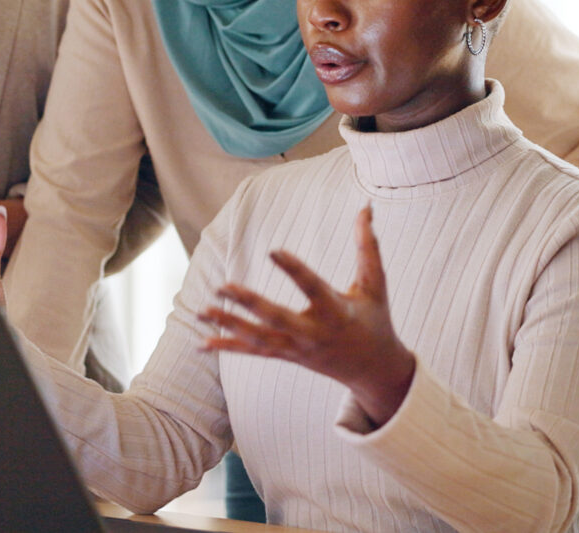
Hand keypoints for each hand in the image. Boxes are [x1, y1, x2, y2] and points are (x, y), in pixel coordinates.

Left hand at [200, 206, 415, 425]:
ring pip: (259, 339)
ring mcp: (298, 349)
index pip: (313, 289)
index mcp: (336, 313)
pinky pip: (254, 352)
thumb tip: (366, 207)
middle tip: (222, 287)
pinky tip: (202, 343)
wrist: (374, 371)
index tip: (274, 251)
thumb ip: (368, 246)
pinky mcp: (287, 357)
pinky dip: (228, 348)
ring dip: (229, 325)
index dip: (294, 270)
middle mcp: (313, 334)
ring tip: (203, 311)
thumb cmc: (375, 320)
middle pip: (277, 319)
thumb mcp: (375, 285)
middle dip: (249, 304)